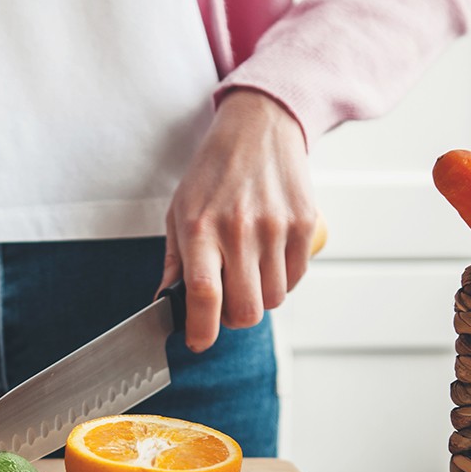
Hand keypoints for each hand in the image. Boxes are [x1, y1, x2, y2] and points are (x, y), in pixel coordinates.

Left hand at [162, 88, 317, 351]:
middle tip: (225, 303)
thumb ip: (173, 262)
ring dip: (258, 297)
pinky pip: (295, 278)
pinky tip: (268, 256)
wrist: (258, 129)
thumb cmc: (213, 173)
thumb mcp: (179, 211)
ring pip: (273, 300)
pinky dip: (281, 279)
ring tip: (247, 269)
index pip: (204, 294)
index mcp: (200, 228)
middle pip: (246, 310)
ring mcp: (276, 228)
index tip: (196, 342)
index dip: (201, 329)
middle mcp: (240, 230)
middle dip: (233, 319)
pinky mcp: (304, 225)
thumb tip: (165, 303)